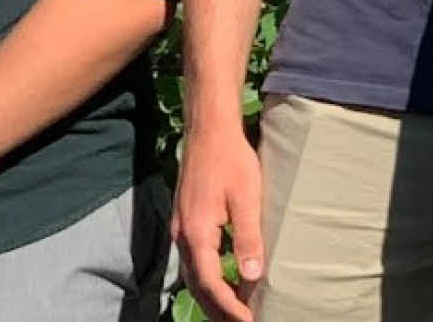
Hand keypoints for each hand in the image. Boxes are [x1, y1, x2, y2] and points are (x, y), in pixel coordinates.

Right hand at [171, 115, 265, 321]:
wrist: (208, 129)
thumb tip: (252, 276)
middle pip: (198, 286)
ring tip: (237, 312)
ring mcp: (181, 228)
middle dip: (220, 311)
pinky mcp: (186, 221)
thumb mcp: (247, 197)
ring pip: (194, 275)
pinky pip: (195, 261)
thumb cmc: (230, 158)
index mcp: (197, 233)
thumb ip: (248, 237)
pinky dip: (210, 279)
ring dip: (214, 297)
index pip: (211, 285)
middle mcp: (183, 235)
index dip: (231, 309)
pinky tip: (227, 281)